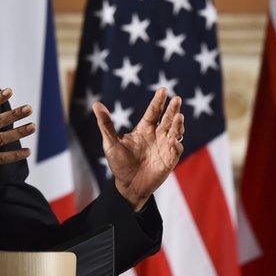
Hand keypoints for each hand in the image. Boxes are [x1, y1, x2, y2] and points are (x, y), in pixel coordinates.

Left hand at [93, 88, 184, 210]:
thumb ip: (105, 124)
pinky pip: (175, 151)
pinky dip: (176, 145)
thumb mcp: (111, 143)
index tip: (163, 90)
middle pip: (168, 119)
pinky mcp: (169, 160)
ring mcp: (164, 147)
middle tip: (177, 99)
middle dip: (173, 109)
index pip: (154, 111)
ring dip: (178, 125)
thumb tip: (96, 104)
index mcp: (144, 129)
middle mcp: (157, 135)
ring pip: (175, 132)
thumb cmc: (119, 164)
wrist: (127, 186)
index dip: (159, 101)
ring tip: (179, 117)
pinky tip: (173, 141)